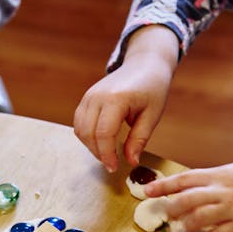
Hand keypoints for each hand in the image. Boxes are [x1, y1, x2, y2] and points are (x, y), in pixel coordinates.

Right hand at [73, 25, 178, 172]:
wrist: (144, 64)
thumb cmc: (152, 88)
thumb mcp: (152, 115)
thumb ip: (139, 139)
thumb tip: (131, 162)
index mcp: (116, 99)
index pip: (103, 133)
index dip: (107, 154)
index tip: (114, 167)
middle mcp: (97, 96)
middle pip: (88, 133)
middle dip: (98, 153)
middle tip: (112, 164)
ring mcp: (89, 96)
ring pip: (79, 129)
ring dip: (91, 146)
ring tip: (108, 154)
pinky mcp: (86, 98)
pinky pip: (79, 122)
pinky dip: (87, 136)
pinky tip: (101, 142)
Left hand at [144, 162, 232, 231]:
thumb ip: (212, 179)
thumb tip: (187, 188)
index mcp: (220, 175)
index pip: (184, 180)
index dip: (163, 186)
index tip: (147, 192)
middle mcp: (223, 192)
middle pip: (185, 201)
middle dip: (171, 209)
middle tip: (167, 214)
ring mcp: (232, 211)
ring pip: (196, 220)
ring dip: (188, 225)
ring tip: (189, 225)